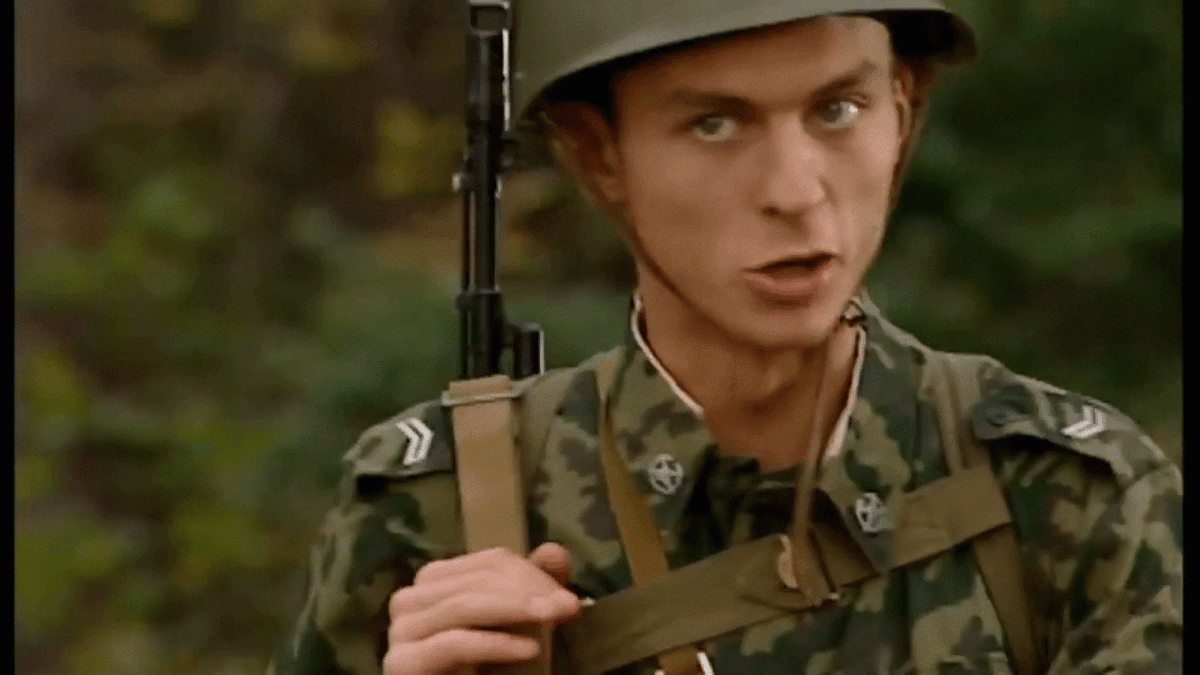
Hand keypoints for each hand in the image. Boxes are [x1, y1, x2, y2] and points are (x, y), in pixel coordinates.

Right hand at [382, 543, 580, 674]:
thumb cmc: (486, 670)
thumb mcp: (517, 624)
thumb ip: (534, 587)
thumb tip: (555, 551)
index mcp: (435, 581)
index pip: (490, 562)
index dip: (533, 574)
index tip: (568, 597)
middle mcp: (411, 598)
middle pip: (478, 579)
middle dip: (529, 591)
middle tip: (568, 608)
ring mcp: (402, 630)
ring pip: (464, 605)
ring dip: (516, 610)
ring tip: (553, 621)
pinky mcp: (403, 663)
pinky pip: (454, 643)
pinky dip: (496, 643)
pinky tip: (530, 649)